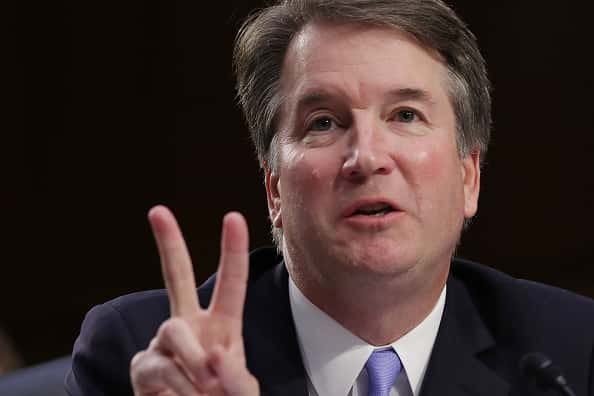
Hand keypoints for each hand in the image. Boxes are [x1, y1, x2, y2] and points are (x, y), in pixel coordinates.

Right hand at [130, 205, 258, 395]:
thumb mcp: (241, 390)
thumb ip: (235, 376)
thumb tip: (213, 356)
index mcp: (222, 325)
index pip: (230, 283)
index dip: (232, 251)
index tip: (233, 217)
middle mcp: (190, 326)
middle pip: (176, 276)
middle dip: (168, 244)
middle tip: (157, 210)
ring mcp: (164, 344)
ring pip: (173, 329)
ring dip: (193, 360)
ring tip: (207, 388)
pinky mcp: (143, 366)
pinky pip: (159, 364)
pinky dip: (179, 385)